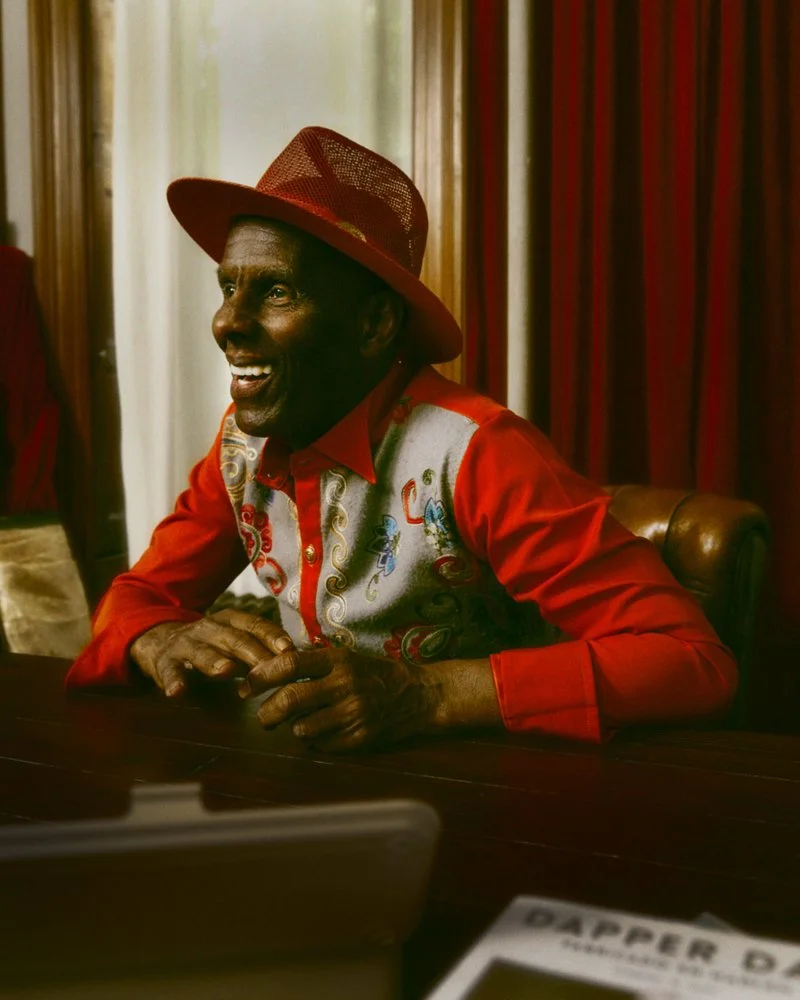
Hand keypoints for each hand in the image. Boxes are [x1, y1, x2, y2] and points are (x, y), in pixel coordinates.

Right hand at [130, 609, 294, 697]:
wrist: (159, 640)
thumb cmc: (210, 645)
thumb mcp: (235, 641)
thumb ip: (261, 649)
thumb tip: (301, 664)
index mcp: (230, 621)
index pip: (254, 625)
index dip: (272, 636)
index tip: (289, 650)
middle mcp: (209, 628)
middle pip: (233, 639)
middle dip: (251, 653)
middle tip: (268, 667)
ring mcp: (185, 644)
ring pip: (202, 652)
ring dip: (214, 661)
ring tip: (226, 671)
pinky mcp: (164, 662)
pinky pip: (169, 672)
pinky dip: (173, 681)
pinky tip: (177, 692)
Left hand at [241, 646, 440, 751]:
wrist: (419, 695)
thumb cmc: (375, 674)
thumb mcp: (346, 658)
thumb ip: (312, 664)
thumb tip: (267, 669)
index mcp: (337, 660)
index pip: (289, 664)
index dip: (261, 675)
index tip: (247, 686)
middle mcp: (344, 685)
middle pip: (289, 700)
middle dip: (268, 712)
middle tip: (263, 718)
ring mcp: (353, 713)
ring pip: (302, 728)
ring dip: (296, 728)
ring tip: (305, 722)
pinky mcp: (360, 738)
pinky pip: (321, 745)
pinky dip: (317, 740)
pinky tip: (329, 730)